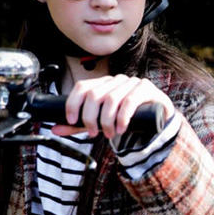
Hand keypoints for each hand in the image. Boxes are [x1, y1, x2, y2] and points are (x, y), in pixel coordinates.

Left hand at [53, 75, 174, 138]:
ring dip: (107, 120)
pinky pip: (130, 101)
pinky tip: (121, 128)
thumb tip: (54, 130)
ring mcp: (132, 83)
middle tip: (94, 133)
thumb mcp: (101, 122)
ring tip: (109, 134)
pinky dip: (122, 117)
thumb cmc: (128, 119)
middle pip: (95, 94)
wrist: (159, 120)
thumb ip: (80, 125)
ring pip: (111, 99)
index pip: (82, 87)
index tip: (71, 121)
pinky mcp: (146, 89)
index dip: (73, 103)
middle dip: (90, 117)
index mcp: (103, 84)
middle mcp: (116, 80)